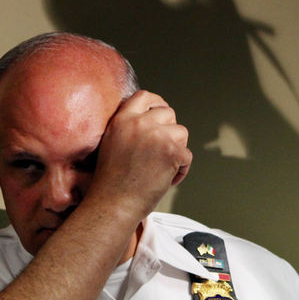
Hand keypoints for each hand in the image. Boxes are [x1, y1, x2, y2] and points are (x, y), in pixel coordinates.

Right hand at [88, 90, 191, 218]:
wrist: (114, 203)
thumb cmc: (111, 181)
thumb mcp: (111, 143)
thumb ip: (129, 128)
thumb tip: (152, 121)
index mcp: (121, 119)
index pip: (144, 96)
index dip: (156, 103)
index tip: (160, 112)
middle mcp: (139, 123)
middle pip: (168, 113)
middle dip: (169, 131)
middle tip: (161, 150)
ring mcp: (157, 136)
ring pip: (181, 132)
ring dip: (177, 149)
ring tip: (162, 167)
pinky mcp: (172, 152)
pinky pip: (187, 155)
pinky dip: (181, 169)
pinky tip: (166, 178)